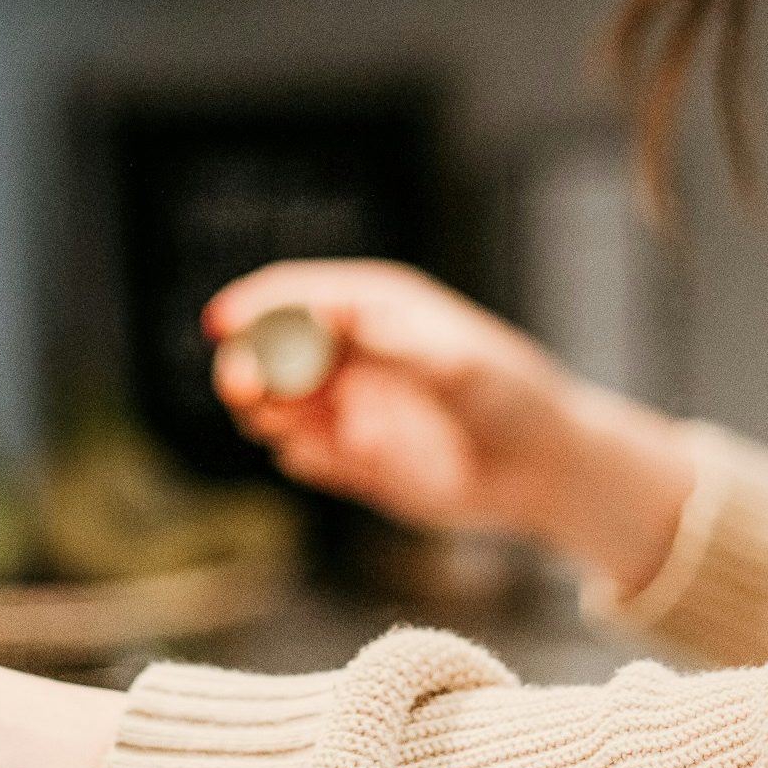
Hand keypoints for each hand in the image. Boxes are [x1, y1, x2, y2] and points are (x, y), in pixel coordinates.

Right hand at [204, 259, 692, 590]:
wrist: (545, 470)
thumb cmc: (513, 400)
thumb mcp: (460, 363)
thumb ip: (394, 342)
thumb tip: (330, 317)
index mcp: (374, 310)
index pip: (295, 297)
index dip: (254, 307)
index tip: (223, 325)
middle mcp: (350, 354)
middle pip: (270, 351)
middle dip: (247, 365)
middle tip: (244, 390)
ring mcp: (347, 406)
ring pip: (275, 404)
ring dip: (265, 413)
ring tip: (287, 426)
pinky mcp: (352, 459)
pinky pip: (304, 456)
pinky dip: (304, 457)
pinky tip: (337, 460)